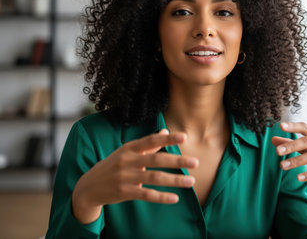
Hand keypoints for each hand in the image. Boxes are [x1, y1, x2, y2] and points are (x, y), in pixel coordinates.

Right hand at [72, 129, 198, 223]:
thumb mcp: (127, 152)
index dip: (167, 139)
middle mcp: (127, 161)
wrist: (88, 187)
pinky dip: (161, 197)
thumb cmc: (113, 166)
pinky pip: (146, 194)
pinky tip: (175, 198)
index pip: (151, 140)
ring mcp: (125, 177)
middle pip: (156, 160)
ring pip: (154, 178)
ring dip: (174, 180)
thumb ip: (148, 144)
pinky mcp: (124, 192)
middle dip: (177, 160)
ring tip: (191, 181)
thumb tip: (166, 131)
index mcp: (129, 148)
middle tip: (195, 162)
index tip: (184, 137)